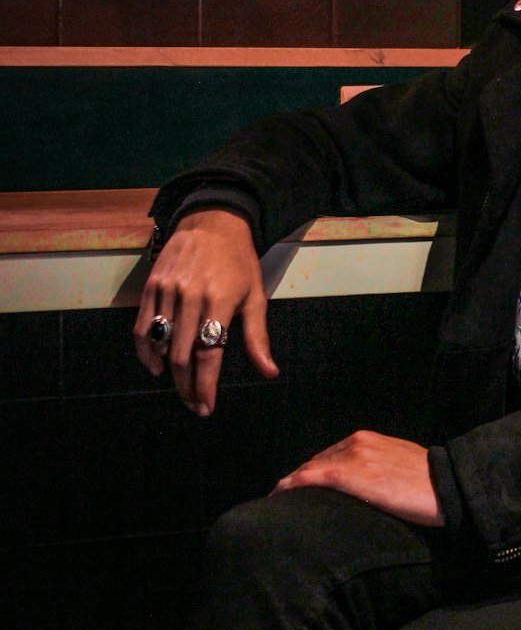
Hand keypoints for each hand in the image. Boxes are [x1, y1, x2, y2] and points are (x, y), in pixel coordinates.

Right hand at [134, 209, 278, 415]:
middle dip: (187, 386)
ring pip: (160, 344)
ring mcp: (168, 290)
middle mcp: (191, 297)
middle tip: (193, 404)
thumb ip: (257, 337)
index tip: (206, 407)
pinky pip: (142, 327)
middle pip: (182, 355)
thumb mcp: (255, 296)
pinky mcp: (151, 286)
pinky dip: (146, 351)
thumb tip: (269, 373)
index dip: (206, 386)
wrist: (212, 222)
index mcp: (220, 301)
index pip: (208, 354)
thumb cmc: (239, 262)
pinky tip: (155, 365)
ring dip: (167, 372)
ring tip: (180, 387)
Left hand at [273, 431, 444, 526]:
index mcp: (368, 439)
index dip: (311, 472)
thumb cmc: (428, 482)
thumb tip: (367, 486)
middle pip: (316, 461)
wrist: (447, 487)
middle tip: (283, 498)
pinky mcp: (352, 476)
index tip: (299, 487)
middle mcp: (357, 443)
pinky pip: (312, 478)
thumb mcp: (399, 464)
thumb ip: (378, 467)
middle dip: (299, 479)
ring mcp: (353, 458)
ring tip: (277, 500)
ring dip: (291, 484)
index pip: (329, 456)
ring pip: (310, 469)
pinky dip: (292, 485)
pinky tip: (279, 495)